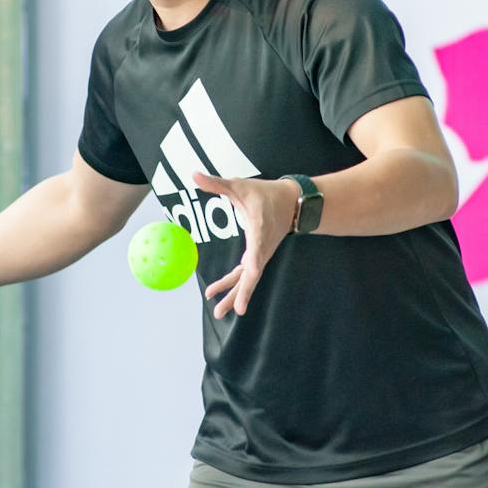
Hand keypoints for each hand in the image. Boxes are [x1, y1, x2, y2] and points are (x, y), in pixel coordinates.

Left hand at [194, 172, 296, 319]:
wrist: (293, 202)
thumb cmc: (265, 194)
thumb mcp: (240, 186)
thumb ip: (216, 183)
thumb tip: (194, 174)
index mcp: (260, 229)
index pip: (258, 247)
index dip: (255, 258)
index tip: (251, 268)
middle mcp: (262, 247)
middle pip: (252, 275)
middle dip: (240, 293)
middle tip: (225, 311)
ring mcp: (261, 254)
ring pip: (248, 279)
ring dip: (234, 294)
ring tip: (218, 312)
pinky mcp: (259, 255)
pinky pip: (246, 274)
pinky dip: (235, 284)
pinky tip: (221, 293)